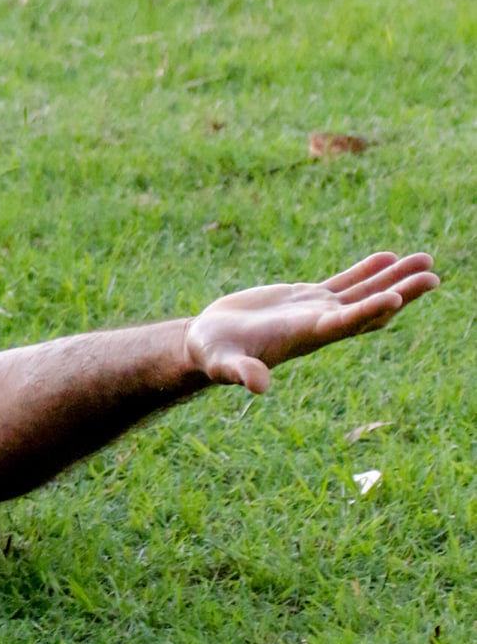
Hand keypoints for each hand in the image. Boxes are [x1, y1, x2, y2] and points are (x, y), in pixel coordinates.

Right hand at [184, 251, 438, 393]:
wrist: (210, 344)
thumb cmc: (215, 354)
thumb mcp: (225, 363)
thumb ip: (242, 373)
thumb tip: (259, 387)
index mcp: (304, 337)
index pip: (344, 324)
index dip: (369, 311)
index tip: (396, 297)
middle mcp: (320, 325)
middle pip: (370, 307)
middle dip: (402, 291)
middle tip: (433, 275)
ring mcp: (317, 311)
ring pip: (365, 291)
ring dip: (395, 276)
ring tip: (425, 258)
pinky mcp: (307, 298)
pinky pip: (346, 282)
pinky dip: (368, 269)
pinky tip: (389, 256)